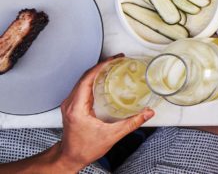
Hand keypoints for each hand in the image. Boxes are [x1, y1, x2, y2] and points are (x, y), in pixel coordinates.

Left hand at [55, 55, 154, 170]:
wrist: (71, 157)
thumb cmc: (84, 149)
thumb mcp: (111, 136)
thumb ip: (132, 123)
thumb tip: (147, 113)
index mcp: (77, 108)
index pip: (87, 79)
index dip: (100, 67)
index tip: (113, 60)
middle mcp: (71, 103)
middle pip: (84, 77)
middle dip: (101, 66)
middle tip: (116, 60)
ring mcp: (70, 104)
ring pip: (82, 81)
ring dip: (97, 72)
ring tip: (112, 66)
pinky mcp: (72, 106)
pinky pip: (81, 87)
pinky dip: (93, 79)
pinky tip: (103, 79)